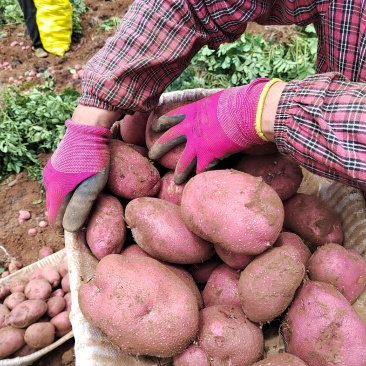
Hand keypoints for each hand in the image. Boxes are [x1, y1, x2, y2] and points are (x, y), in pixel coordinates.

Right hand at [43, 120, 110, 234]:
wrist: (87, 128)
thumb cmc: (93, 157)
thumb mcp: (93, 185)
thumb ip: (81, 207)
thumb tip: (70, 229)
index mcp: (56, 190)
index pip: (56, 220)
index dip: (70, 226)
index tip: (85, 225)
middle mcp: (48, 183)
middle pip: (57, 208)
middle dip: (70, 213)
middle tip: (90, 210)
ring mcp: (50, 173)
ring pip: (58, 197)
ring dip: (70, 201)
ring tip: (89, 197)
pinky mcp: (54, 167)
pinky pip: (60, 186)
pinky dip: (69, 190)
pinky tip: (83, 185)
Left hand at [148, 78, 277, 183]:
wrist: (250, 111)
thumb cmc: (239, 101)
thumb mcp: (218, 100)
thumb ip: (210, 108)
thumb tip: (215, 108)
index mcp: (192, 111)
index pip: (170, 117)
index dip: (160, 124)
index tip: (154, 128)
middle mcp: (190, 128)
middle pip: (168, 139)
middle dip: (158, 148)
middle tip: (152, 156)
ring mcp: (198, 143)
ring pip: (182, 161)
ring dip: (178, 172)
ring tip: (176, 181)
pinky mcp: (209, 155)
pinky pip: (201, 170)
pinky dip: (200, 176)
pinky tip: (199, 182)